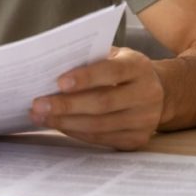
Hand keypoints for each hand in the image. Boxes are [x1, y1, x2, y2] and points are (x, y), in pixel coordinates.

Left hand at [29, 47, 163, 149]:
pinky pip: (101, 138)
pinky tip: (57, 125)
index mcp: (139, 67)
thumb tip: (50, 67)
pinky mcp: (138, 139)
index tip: (59, 82)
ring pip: (100, 125)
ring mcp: (145, 120)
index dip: (85, 77)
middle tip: (38, 104)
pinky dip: (76, 132)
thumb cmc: (121, 69)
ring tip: (39, 117)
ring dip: (65, 122)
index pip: (111, 72)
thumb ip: (88, 58)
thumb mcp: (111, 55)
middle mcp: (147, 94)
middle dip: (66, 105)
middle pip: (103, 102)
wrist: (158, 92)